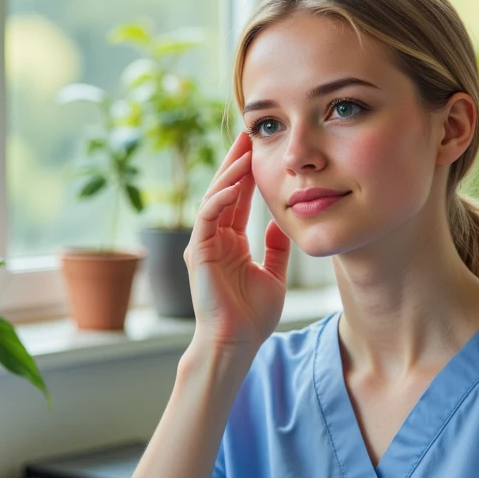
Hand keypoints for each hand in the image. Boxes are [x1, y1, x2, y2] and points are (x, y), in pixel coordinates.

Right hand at [184, 130, 290, 353]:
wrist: (237, 342)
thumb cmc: (253, 316)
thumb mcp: (274, 275)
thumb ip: (276, 248)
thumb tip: (280, 221)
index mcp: (231, 242)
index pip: (238, 199)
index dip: (247, 174)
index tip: (259, 149)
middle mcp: (214, 239)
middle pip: (223, 191)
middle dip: (234, 163)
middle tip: (247, 134)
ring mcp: (204, 245)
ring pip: (213, 199)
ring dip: (228, 174)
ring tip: (243, 152)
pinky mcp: (198, 253)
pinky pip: (207, 219)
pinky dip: (220, 200)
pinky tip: (236, 186)